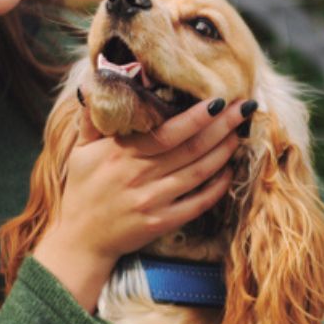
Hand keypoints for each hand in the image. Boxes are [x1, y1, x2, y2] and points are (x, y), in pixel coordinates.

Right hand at [34, 97, 250, 309]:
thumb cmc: (82, 189)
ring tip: (239, 135)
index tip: (218, 100)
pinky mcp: (161, 223)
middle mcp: (138, 176)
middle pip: (189, 148)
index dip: (195, 117)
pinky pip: (196, 204)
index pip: (165, 132)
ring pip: (197, 173)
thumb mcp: (80, 150)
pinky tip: (229, 173)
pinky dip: (216, 188)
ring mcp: (152, 201)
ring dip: (223, 153)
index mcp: (120, 153)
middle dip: (221, 127)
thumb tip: (98, 83)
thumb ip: (92, 118)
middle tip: (243, 110)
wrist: (80, 239)